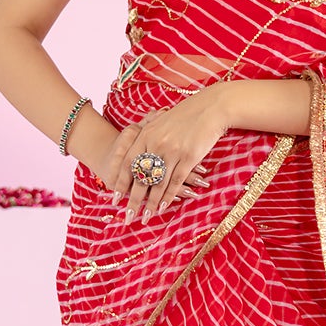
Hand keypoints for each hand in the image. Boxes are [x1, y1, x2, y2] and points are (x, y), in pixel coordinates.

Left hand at [98, 82, 232, 222]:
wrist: (210, 107)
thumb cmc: (184, 115)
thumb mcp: (159, 122)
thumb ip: (145, 137)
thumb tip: (136, 158)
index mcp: (145, 134)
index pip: (128, 164)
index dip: (121, 183)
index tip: (115, 199)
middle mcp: (156, 144)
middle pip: (141, 178)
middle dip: (133, 201)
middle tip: (127, 217)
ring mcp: (173, 151)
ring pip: (158, 183)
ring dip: (151, 203)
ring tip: (145, 218)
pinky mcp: (189, 157)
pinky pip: (176, 181)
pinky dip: (169, 196)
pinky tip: (163, 207)